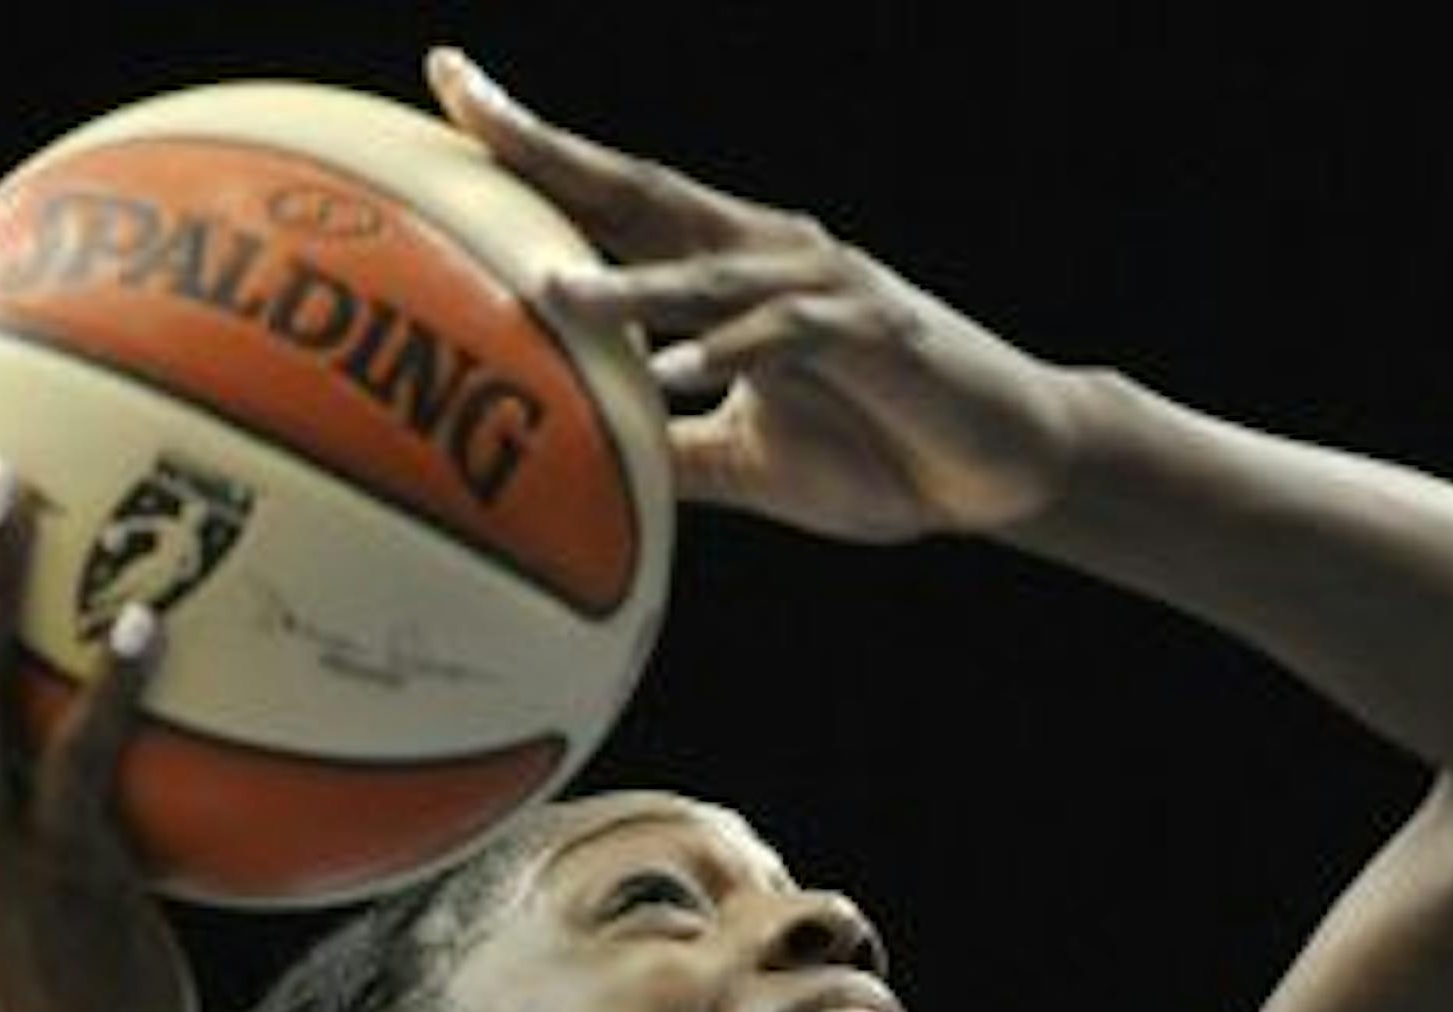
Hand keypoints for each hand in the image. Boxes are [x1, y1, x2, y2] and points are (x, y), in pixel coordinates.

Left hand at [429, 47, 1081, 544]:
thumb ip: (669, 455)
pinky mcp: (873, 330)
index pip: (620, 195)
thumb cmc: (877, 452)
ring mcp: (823, 284)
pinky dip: (725, 354)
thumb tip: (580, 476)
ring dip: (629, 282)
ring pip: (707, 267)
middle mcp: (769, 251)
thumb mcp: (748, 464)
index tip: (453, 95)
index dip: (538, 150)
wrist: (999, 466)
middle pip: (645, 188)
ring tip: (549, 290)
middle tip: (470, 106)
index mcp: (732, 268)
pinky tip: (668, 373)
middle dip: (556, 151)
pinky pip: (785, 337)